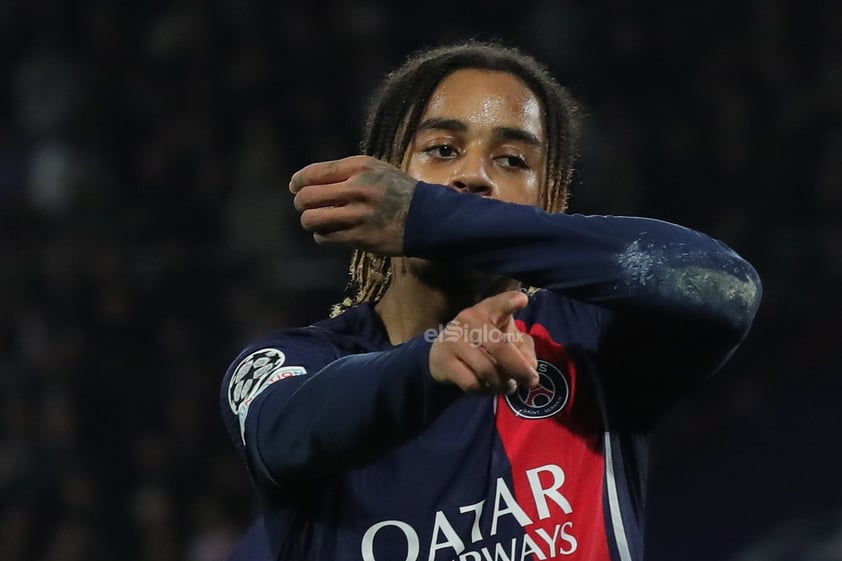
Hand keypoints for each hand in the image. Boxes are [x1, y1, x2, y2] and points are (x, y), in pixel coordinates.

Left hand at [289, 155, 416, 255]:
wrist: (429, 218)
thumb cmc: (398, 192)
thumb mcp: (376, 169)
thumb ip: (345, 172)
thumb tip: (304, 182)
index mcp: (360, 168)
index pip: (314, 173)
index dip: (298, 181)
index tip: (296, 186)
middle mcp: (357, 189)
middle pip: (306, 197)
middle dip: (301, 203)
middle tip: (305, 206)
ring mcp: (358, 215)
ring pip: (311, 220)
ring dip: (309, 221)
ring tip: (317, 220)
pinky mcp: (361, 238)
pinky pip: (325, 238)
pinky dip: (322, 235)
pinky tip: (330, 232)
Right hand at [429, 291, 538, 394]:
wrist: (442, 355)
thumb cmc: (482, 343)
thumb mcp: (505, 339)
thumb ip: (523, 349)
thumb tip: (530, 367)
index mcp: (487, 310)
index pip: (498, 304)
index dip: (508, 302)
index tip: (522, 300)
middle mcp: (469, 320)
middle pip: (500, 347)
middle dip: (520, 368)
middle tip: (532, 382)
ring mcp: (454, 340)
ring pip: (487, 371)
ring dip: (502, 384)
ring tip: (507, 385)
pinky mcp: (444, 361)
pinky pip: (472, 384)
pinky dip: (485, 391)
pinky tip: (488, 388)